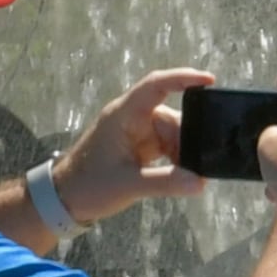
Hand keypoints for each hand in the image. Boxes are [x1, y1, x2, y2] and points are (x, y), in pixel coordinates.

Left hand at [54, 67, 215, 221]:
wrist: (66, 198)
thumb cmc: (90, 185)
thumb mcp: (129, 185)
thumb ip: (166, 182)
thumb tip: (200, 182)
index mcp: (124, 116)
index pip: (156, 86)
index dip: (183, 78)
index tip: (210, 80)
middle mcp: (132, 119)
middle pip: (173, 117)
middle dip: (190, 138)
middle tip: (202, 164)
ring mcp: (136, 132)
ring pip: (174, 134)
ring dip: (185, 152)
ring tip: (191, 176)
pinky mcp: (140, 146)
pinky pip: (168, 145)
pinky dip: (178, 159)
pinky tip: (183, 175)